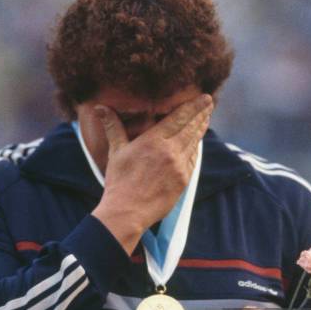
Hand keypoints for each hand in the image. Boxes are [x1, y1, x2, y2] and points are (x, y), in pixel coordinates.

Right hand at [90, 94, 212, 253]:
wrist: (127, 211)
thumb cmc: (119, 181)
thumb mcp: (116, 151)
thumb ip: (113, 127)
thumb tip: (100, 107)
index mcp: (154, 140)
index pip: (179, 118)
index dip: (194, 106)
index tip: (205, 98)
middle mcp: (170, 151)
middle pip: (191, 128)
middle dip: (201, 114)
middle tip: (210, 103)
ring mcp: (179, 167)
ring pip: (194, 143)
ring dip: (200, 129)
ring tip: (205, 118)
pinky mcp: (184, 181)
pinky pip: (193, 160)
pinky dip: (196, 148)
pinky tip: (197, 142)